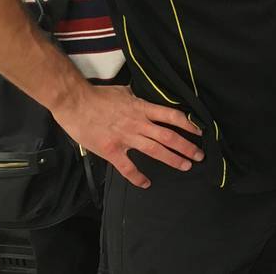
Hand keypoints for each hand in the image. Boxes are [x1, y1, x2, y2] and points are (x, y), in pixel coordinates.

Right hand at [53, 84, 204, 188]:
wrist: (75, 102)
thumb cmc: (99, 95)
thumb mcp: (125, 91)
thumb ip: (139, 99)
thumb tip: (147, 99)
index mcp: (142, 108)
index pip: (171, 116)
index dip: (188, 124)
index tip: (199, 132)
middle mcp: (138, 123)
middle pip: (168, 136)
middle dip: (186, 147)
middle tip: (199, 155)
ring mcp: (125, 138)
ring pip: (155, 150)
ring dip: (172, 159)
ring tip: (186, 166)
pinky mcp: (111, 150)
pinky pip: (128, 167)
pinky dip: (138, 177)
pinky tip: (146, 184)